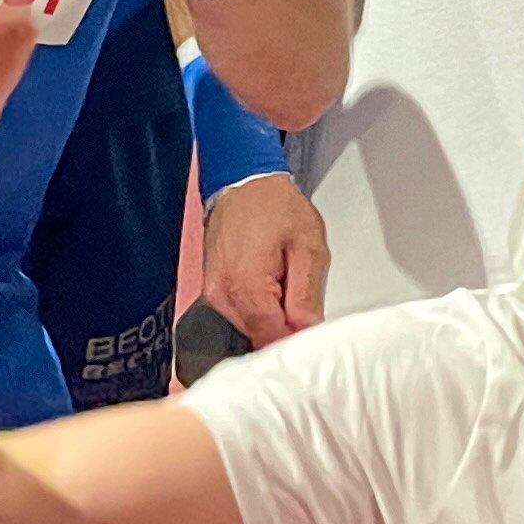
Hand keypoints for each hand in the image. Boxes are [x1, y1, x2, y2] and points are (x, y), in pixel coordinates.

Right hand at [200, 174, 327, 345]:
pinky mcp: (212, 293)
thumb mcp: (308, 246)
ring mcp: (213, 296)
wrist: (245, 185)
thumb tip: (306, 330)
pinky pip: (239, 315)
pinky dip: (259, 309)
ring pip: (249, 329)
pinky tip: (271, 287)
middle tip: (302, 300)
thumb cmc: (275, 207)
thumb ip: (307, 294)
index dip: (296, 338)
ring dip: (272, 317)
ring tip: (285, 285)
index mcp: (246, 287)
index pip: (271, 338)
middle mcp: (222, 297)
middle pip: (259, 337)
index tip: (311, 328)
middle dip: (285, 327)